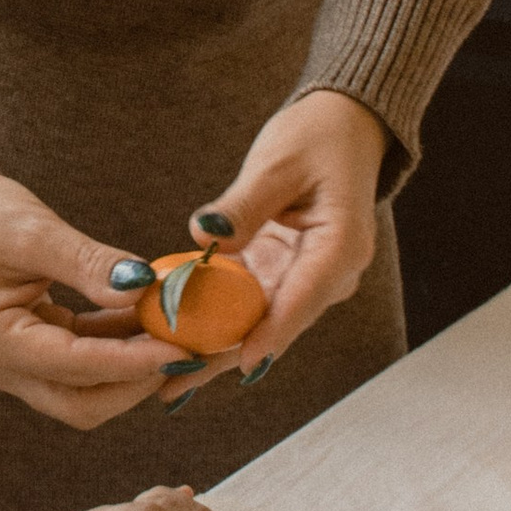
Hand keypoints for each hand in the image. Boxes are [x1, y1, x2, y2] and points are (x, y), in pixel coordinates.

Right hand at [0, 156, 175, 431]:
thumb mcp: (36, 229)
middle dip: (136, 382)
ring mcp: (12, 364)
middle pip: (80, 403)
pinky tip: (149, 322)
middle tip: (185, 349)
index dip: (133, 362)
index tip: (182, 348)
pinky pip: (81, 367)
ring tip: (175, 333)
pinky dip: (117, 350)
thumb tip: (146, 289)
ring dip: (131, 369)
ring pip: (84, 392)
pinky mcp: (30, 352)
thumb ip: (91, 264)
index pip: (75, 366)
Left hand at [184, 90, 387, 387]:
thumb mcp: (277, 163)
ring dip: (214, 348)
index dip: (268, 334)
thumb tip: (206, 236)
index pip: (302, 299)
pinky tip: (174, 344)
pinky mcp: (284, 273)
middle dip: (225, 356)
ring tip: (167, 381)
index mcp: (340, 248)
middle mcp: (329, 274)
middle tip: (175, 381)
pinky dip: (213, 321)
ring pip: (257, 323)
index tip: (238, 363)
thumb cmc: (318, 138)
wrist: (343, 129)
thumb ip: (243, 204)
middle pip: (275, 325)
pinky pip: (247, 305)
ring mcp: (306, 278)